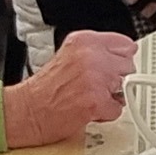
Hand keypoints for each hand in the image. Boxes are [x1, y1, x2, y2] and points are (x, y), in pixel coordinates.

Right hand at [1, 30, 132, 147]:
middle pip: (128, 66)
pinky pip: (117, 108)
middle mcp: (91, 55)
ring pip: (125, 87)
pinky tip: (89, 110)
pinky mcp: (96, 100)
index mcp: (84, 40)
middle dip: (117, 79)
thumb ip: (95, 53)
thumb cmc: (44, 89)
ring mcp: (95, 77)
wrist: (27, 111)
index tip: (115, 67)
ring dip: (112, 96)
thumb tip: (122, 58)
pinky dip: (106, 114)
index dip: (120, 60)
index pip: (125, 44)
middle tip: (97, 86)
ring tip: (90, 97)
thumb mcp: (68, 56)